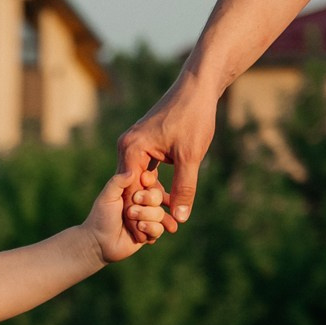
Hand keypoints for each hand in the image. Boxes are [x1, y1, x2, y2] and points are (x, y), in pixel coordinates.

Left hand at [86, 177, 173, 264]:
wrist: (99, 242)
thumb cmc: (101, 217)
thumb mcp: (107, 197)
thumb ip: (118, 182)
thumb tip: (132, 171)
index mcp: (134, 191)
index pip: (150, 182)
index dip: (149, 183)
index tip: (143, 183)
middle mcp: (143, 203)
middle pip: (158, 196)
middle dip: (147, 201)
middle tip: (130, 209)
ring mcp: (148, 218)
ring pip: (159, 213)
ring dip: (145, 216)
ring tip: (131, 220)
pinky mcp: (150, 233)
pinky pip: (159, 229)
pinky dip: (149, 229)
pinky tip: (139, 230)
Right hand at [115, 76, 219, 242]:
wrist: (198, 87)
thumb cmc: (193, 117)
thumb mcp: (190, 157)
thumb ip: (184, 188)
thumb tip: (180, 219)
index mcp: (132, 149)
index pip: (129, 191)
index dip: (140, 214)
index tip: (150, 236)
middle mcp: (127, 146)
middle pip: (131, 188)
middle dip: (144, 210)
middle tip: (156, 235)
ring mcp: (134, 144)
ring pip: (139, 180)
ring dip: (150, 199)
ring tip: (161, 221)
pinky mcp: (144, 143)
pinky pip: (144, 170)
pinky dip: (153, 185)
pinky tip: (164, 200)